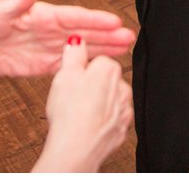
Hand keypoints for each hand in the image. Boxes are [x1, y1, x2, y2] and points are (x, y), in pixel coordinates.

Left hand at [0, 0, 135, 79]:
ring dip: (104, 48)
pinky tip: (104, 64)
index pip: (75, 17)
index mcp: (45, 14)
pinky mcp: (47, 64)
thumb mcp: (1, 11)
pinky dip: (88, 64)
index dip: (95, 20)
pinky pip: (72, 64)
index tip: (115, 21)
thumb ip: (20, 0)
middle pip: (86, 32)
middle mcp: (53, 29)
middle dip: (108, 34)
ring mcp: (52, 47)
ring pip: (83, 47)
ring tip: (126, 48)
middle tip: (130, 37)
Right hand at [36, 40, 133, 172]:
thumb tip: (77, 40)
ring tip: (79, 113)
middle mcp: (122, 87)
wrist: (76, 149)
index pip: (98, 61)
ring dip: (98, 104)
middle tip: (74, 97)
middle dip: (92, 87)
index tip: (74, 80)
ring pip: (110, 100)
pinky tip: (88, 125)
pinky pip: (112, 120)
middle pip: (105, 80)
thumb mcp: (64, 75)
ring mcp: (124, 110)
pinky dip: (102, 122)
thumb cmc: (70, 113)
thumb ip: (73, 54)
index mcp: (108, 69)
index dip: (82, 71)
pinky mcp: (122, 129)